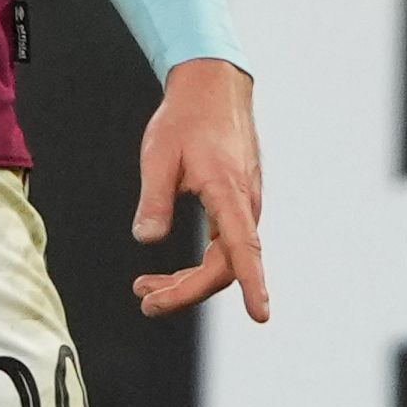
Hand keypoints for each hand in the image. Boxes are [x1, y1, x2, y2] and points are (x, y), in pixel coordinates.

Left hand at [132, 56, 268, 322]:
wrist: (212, 91)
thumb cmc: (185, 120)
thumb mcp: (158, 156)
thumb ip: (155, 199)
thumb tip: (146, 239)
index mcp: (229, 193)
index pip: (244, 248)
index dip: (252, 284)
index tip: (261, 315)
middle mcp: (245, 205)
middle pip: (224, 266)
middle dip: (187, 290)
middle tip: (146, 302)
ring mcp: (243, 207)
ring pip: (223, 259)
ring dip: (188, 280)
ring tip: (145, 290)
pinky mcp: (236, 206)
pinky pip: (223, 246)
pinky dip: (197, 264)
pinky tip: (168, 273)